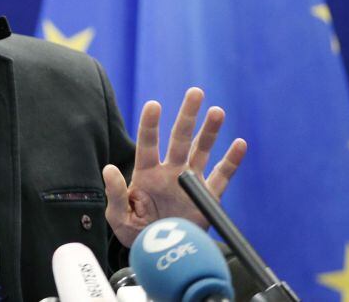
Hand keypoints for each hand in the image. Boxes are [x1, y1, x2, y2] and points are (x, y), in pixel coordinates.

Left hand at [102, 87, 246, 246]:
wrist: (161, 255)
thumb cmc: (135, 233)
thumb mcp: (118, 217)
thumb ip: (115, 194)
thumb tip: (109, 169)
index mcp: (147, 173)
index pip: (148, 144)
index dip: (150, 124)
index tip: (154, 105)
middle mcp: (170, 172)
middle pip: (180, 138)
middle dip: (187, 115)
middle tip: (195, 92)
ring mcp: (190, 183)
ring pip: (202, 152)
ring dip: (210, 132)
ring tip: (217, 111)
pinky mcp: (207, 198)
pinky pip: (222, 177)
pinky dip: (232, 162)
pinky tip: (239, 144)